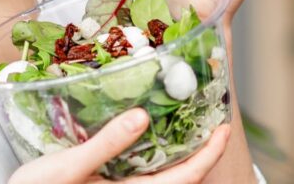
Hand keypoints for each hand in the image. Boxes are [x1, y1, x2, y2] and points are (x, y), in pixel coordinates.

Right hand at [8, 107, 231, 182]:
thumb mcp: (67, 168)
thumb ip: (106, 144)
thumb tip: (143, 117)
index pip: (184, 178)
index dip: (210, 154)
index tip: (226, 127)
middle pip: (179, 178)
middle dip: (200, 151)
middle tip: (211, 116)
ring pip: (161, 175)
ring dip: (178, 151)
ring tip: (186, 120)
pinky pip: (140, 173)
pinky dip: (152, 154)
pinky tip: (146, 132)